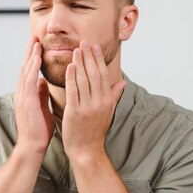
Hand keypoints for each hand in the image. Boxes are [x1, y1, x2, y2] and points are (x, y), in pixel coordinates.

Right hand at [14, 37, 54, 154]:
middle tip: (34, 36)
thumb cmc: (39, 131)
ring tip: (35, 41)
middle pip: (25, 68)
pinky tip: (37, 57)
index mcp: (26, 95)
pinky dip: (32, 67)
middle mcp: (22, 94)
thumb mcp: (42, 108)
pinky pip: (29, 80)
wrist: (32, 147)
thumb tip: (43, 82)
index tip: (38, 45)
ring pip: (25, 71)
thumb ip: (41, 95)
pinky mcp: (26, 102)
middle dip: (30, 52)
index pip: (28, 72)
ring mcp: (22, 97)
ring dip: (30, 55)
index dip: (33, 58)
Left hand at [62, 41, 125, 157]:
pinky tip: (69, 66)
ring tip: (76, 50)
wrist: (86, 150)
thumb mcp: (108, 111)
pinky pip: (73, 91)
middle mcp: (99, 102)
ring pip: (83, 80)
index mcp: (107, 101)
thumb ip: (113, 95)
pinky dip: (71, 77)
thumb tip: (123, 81)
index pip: (103, 75)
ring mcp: (87, 107)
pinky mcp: (75, 112)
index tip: (94, 47)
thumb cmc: (95, 130)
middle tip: (84, 42)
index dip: (98, 59)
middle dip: (89, 57)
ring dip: (79, 63)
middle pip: (94, 74)